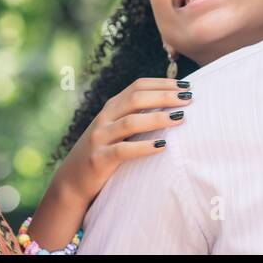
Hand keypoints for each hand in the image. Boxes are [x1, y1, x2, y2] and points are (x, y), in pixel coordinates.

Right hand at [58, 77, 192, 205]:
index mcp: (111, 107)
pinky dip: (144, 147)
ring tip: (180, 118)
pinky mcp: (99, 159)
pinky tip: (162, 147)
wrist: (73, 179)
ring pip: (131, 122)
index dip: (162, 83)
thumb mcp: (115, 128)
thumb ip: (135, 115)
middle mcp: (104, 118)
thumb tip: (171, 105)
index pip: (138, 86)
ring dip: (158, 118)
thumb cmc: (104, 151)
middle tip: (188, 98)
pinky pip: (123, 150)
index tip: (185, 85)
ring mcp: (100, 138)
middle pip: (136, 99)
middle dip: (164, 96)